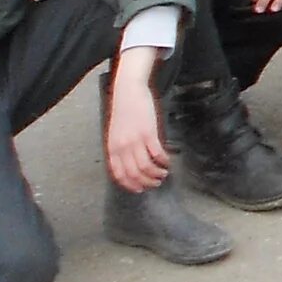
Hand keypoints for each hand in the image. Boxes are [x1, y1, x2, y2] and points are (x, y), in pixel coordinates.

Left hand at [103, 52, 169, 191]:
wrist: (128, 92)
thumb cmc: (124, 111)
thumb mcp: (116, 133)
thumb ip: (121, 148)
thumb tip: (130, 163)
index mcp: (113, 148)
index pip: (120, 174)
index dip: (130, 185)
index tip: (140, 189)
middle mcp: (122, 147)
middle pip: (134, 174)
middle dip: (146, 182)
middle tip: (156, 183)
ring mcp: (135, 141)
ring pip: (146, 167)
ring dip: (156, 174)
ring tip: (164, 174)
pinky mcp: (148, 133)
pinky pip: (157, 154)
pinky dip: (163, 161)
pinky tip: (168, 161)